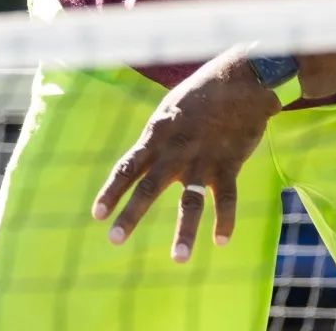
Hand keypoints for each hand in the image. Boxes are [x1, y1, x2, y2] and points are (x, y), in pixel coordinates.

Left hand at [92, 48, 279, 261]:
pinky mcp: (229, 162)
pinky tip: (221, 240)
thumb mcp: (169, 110)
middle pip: (148, 187)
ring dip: (185, 232)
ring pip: (190, 201)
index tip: (97, 215)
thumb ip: (157, 137)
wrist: (238, 77)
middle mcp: (174, 150)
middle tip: (114, 239)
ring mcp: (202, 158)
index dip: (111, 192)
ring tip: (178, 258)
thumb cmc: (201, 93)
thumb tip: (144, 158)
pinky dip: (224, 221)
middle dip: (131, 215)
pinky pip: (226, 198)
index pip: (127, 168)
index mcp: (156, 135)